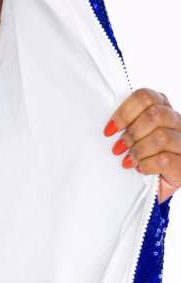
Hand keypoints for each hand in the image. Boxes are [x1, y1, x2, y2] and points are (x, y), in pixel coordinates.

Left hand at [104, 89, 180, 203]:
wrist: (156, 186)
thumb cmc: (141, 156)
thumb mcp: (133, 136)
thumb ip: (127, 124)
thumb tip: (108, 127)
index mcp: (162, 108)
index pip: (145, 97)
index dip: (124, 112)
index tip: (110, 130)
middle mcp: (176, 122)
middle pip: (155, 114)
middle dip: (132, 133)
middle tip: (119, 147)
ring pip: (161, 136)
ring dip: (138, 150)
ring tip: (129, 160)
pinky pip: (164, 159)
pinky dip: (146, 165)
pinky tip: (140, 169)